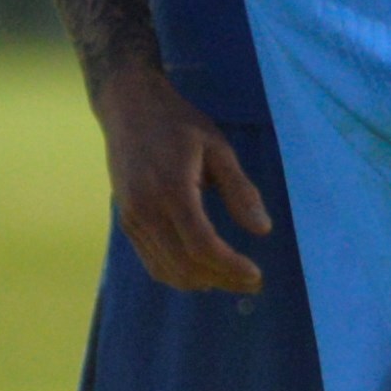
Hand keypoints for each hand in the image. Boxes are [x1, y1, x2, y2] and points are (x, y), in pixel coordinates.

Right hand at [94, 57, 272, 295]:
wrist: (128, 108)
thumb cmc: (177, 124)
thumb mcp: (218, 148)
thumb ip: (241, 190)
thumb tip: (263, 230)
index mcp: (171, 189)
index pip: (202, 245)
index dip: (230, 267)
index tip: (256, 275)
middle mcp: (146, 210)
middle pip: (185, 265)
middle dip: (222, 280)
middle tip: (253, 282)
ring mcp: (132, 219)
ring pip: (167, 269)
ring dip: (202, 282)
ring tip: (233, 279)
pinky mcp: (127, 223)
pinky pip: (152, 262)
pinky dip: (179, 275)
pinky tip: (203, 273)